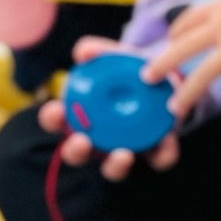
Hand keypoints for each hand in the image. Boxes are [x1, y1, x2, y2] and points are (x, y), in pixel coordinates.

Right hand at [38, 36, 178, 181]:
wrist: (168, 82)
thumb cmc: (131, 72)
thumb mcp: (117, 58)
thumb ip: (100, 52)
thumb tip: (84, 51)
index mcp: (80, 116)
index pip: (55, 120)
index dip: (51, 118)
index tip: (57, 109)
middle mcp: (97, 140)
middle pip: (76, 154)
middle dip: (75, 150)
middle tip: (81, 141)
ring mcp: (124, 151)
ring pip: (113, 169)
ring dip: (115, 165)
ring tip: (123, 155)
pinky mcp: (155, 155)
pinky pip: (158, 160)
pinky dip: (163, 154)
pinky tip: (168, 143)